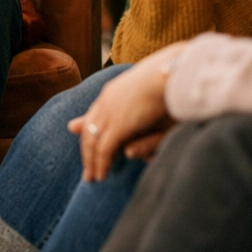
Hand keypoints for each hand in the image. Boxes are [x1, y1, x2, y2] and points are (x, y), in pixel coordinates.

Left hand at [67, 42, 186, 179]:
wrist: (172, 73)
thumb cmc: (170, 84)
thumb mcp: (153, 99)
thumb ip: (142, 114)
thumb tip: (136, 130)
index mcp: (113, 92)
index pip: (95, 112)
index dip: (88, 126)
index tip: (80, 134)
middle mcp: (106, 102)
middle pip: (89, 129)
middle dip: (87, 150)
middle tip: (87, 169)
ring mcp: (110, 113)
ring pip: (93, 142)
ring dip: (92, 162)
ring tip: (92, 178)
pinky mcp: (118, 125)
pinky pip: (105, 149)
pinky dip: (101, 164)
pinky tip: (102, 175)